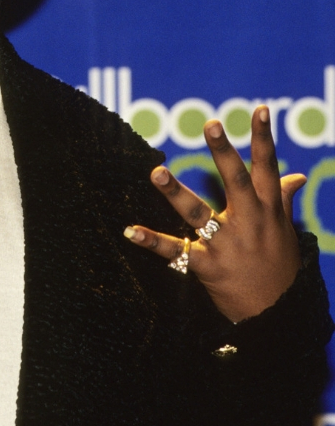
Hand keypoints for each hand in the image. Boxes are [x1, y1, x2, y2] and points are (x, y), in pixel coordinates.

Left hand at [124, 105, 301, 322]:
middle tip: (210, 124)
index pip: (267, 168)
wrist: (277, 315)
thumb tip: (295, 175)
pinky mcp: (207, 266)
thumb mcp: (285, 231)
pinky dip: (151, 241)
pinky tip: (130, 230)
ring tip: (155, 172)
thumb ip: (282, 199)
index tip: (259, 110)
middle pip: (236, 181)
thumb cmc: (279, 268)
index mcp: (267, 211)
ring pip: (198, 214)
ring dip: (175, 192)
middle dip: (223, 153)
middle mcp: (248, 223)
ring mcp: (226, 245)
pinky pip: (175, 252)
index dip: (263, 138)